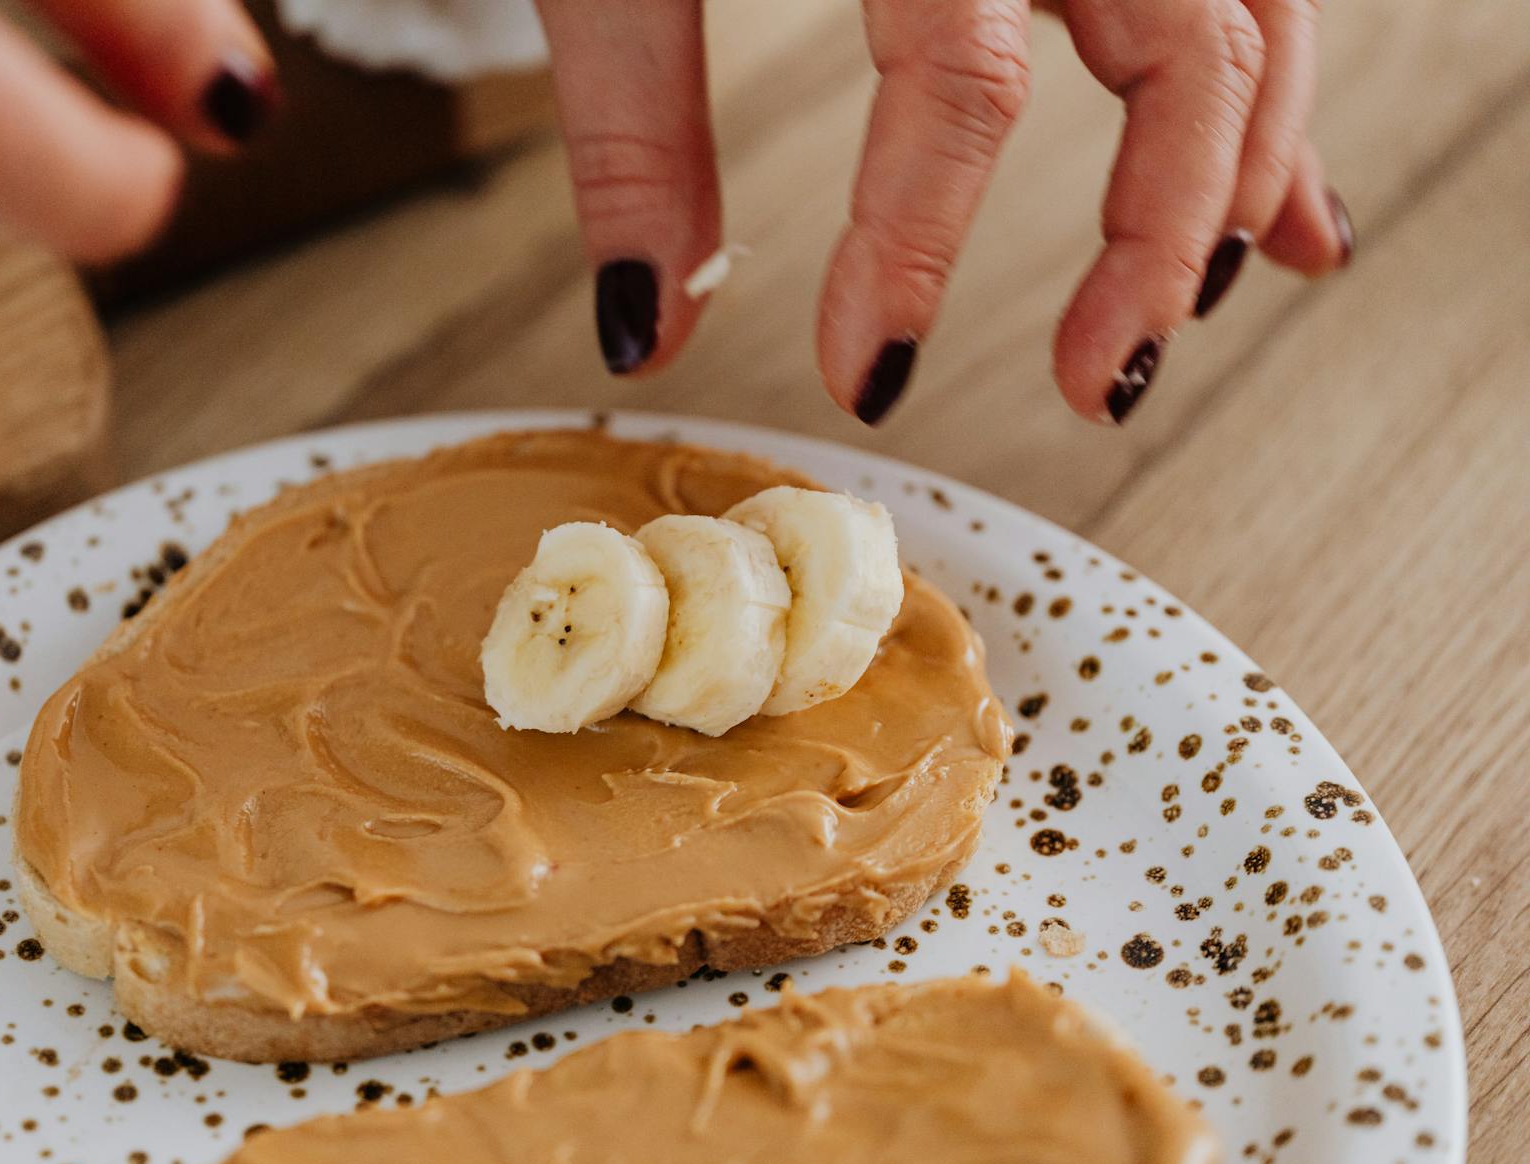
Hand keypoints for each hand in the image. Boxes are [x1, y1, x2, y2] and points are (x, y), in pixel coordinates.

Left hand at [537, 0, 1353, 424]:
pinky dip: (1267, 107)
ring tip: (1185, 310)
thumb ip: (636, 134)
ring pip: (1255, 17)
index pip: (963, 77)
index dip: (915, 247)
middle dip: (1157, 241)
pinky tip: (1269, 213)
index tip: (866, 376)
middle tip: (1092, 385)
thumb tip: (640, 333)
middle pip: (1186, 49)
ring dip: (1236, 178)